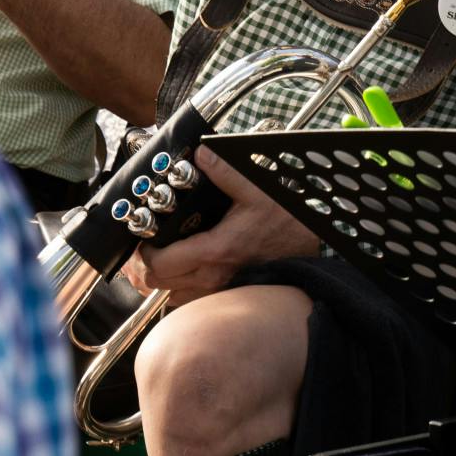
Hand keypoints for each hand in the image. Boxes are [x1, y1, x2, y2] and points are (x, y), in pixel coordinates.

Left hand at [121, 146, 318, 304]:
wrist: (311, 248)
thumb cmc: (286, 223)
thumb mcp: (256, 190)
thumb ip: (225, 172)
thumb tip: (202, 153)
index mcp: (213, 250)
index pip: (159, 263)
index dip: (143, 253)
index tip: (145, 239)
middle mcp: (211, 276)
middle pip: (156, 284)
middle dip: (145, 267)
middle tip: (147, 249)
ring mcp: (218, 290)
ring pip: (169, 297)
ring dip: (161, 280)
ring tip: (163, 260)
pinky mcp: (226, 295)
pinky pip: (189, 302)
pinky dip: (179, 290)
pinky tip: (185, 271)